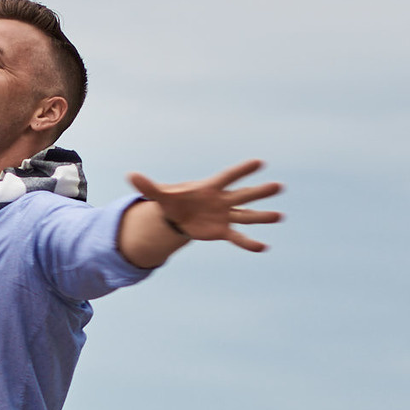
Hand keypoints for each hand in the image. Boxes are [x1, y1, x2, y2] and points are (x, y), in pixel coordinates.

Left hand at [127, 163, 283, 252]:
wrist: (178, 215)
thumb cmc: (173, 200)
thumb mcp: (160, 194)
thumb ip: (148, 186)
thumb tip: (130, 175)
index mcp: (210, 187)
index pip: (228, 177)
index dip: (242, 171)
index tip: (259, 162)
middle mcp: (222, 200)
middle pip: (243, 195)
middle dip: (259, 192)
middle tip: (279, 186)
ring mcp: (225, 215)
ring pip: (246, 215)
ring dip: (262, 217)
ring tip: (280, 216)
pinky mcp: (223, 230)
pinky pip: (238, 237)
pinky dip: (249, 243)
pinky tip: (263, 248)